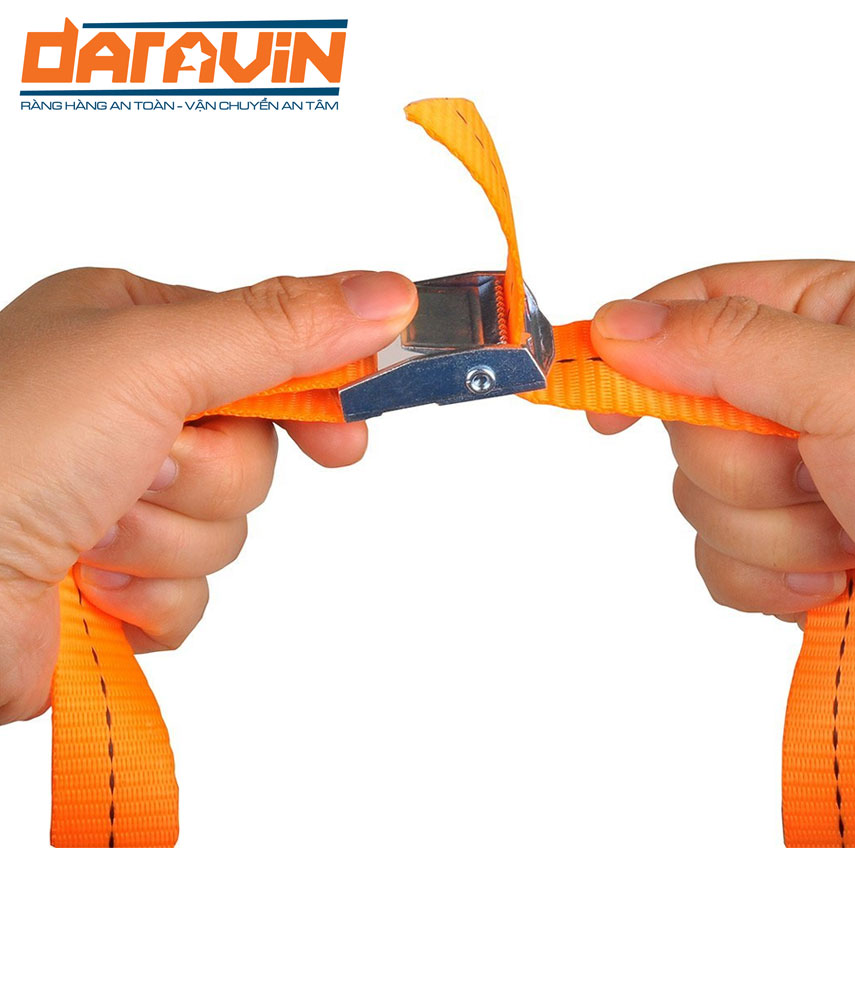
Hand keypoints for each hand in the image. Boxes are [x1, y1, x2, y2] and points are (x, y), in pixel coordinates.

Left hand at [0, 266, 415, 722]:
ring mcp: (118, 501)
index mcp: (129, 333)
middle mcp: (125, 413)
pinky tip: (83, 588)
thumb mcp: (150, 357)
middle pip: (253, 453)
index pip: (267, 353)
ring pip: (225, 530)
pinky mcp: (112, 586)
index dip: (317, 395)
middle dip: (203, 477)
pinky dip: (145, 600)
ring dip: (165, 539)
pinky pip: (190, 599)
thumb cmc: (1, 444)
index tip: (348, 437)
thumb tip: (389, 294)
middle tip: (138, 468)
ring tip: (89, 531)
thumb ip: (277, 328)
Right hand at [588, 261, 854, 769]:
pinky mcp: (784, 553)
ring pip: (696, 495)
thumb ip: (728, 343)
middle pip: (686, 412)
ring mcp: (796, 477)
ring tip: (847, 536)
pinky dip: (766, 579)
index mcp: (835, 319)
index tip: (595, 388)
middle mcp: (810, 392)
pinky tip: (833, 585)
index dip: (638, 344)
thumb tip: (619, 326)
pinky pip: (714, 560)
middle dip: (743, 462)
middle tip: (815, 474)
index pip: (700, 306)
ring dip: (767, 528)